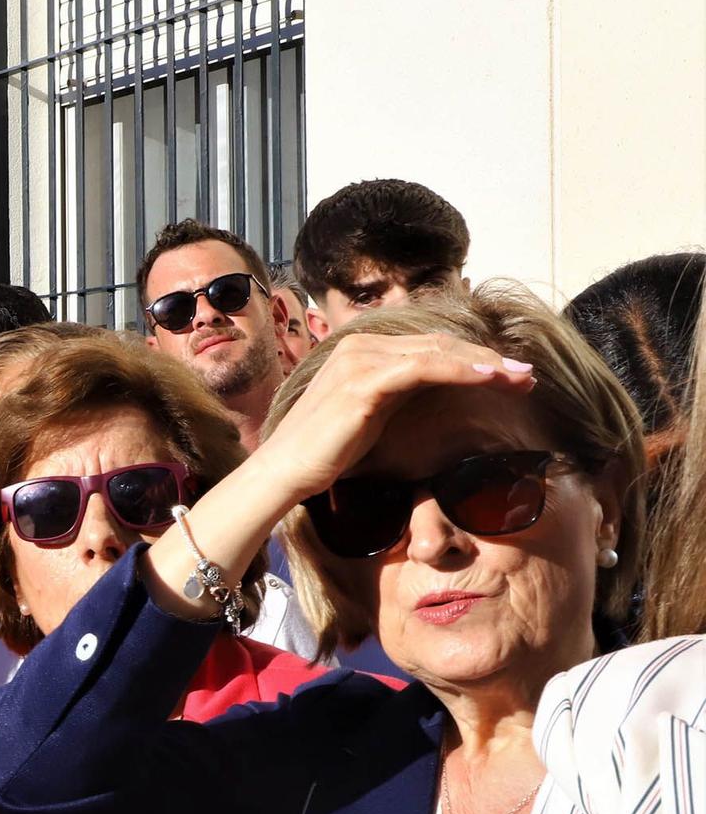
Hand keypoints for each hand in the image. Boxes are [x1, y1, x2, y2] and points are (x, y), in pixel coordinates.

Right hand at [251, 333, 537, 503]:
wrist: (286, 470)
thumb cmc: (325, 452)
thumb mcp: (369, 415)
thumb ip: (397, 396)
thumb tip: (436, 397)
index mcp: (361, 351)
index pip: (430, 346)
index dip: (474, 357)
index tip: (510, 375)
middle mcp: (360, 346)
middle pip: (440, 344)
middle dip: (489, 358)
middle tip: (527, 376)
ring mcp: (361, 360)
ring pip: (439, 351)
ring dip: (486, 363)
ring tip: (521, 378)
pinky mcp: (365, 381)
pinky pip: (425, 368)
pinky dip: (462, 370)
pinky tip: (491, 378)